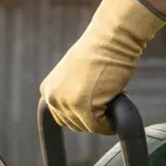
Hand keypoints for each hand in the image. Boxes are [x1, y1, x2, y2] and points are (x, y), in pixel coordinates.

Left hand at [40, 0, 165, 133]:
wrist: (111, 38)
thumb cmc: (100, 52)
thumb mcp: (76, 74)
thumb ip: (72, 92)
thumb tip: (80, 113)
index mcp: (48, 90)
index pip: (63, 116)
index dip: (82, 113)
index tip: (97, 103)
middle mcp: (52, 98)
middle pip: (74, 124)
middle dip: (92, 117)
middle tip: (107, 99)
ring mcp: (66, 104)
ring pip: (87, 126)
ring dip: (102, 119)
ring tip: (112, 98)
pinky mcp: (83, 108)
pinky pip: (99, 126)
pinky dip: (110, 124)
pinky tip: (117, 107)